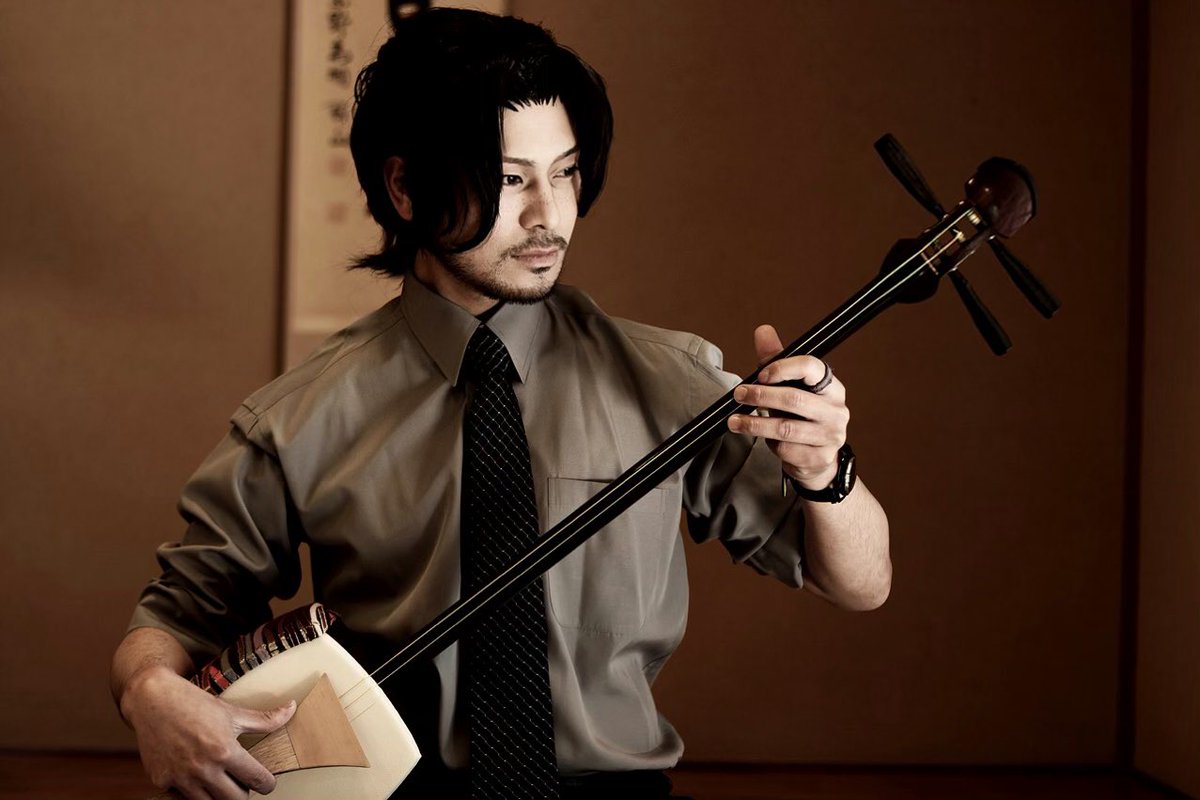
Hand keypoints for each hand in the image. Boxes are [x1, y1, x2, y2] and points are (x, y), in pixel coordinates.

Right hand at [121, 665, 294, 798]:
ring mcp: (180, 778)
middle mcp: (203, 768)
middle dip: (243, 794)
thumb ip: (265, 718)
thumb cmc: (195, 704)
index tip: (266, 782)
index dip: (267, 784)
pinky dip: (192, 792)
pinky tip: (197, 779)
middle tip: (243, 783)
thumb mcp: (233, 711)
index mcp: (225, 751)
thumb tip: (292, 709)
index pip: (257, 781)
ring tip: (222, 782)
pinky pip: (183, 798)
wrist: (152, 700)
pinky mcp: (161, 782)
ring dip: (219, 796)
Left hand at [727, 324, 849, 490]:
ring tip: (735, 421)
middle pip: (794, 399)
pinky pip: (787, 450)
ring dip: (755, 424)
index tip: (760, 374)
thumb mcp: (789, 386)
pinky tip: (764, 441)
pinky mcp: (820, 457)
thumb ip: (775, 360)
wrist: (817, 457)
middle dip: (761, 396)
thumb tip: (763, 330)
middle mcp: (836, 410)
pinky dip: (771, 446)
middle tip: (739, 395)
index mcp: (831, 386)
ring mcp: (831, 435)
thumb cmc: (800, 415)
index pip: (812, 367)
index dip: (783, 367)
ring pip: (786, 428)